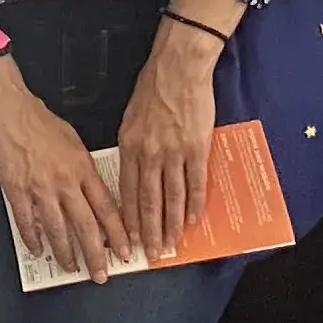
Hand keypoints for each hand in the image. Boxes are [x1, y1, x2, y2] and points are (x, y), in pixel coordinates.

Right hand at [0, 65, 131, 279]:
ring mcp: (40, 188)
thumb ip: (83, 169)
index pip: (106, 208)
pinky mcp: (16, 190)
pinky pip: (27, 222)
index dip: (117, 234)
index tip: (124, 251)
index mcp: (82, 168)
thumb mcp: (72, 141)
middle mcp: (65, 182)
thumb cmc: (38, 119)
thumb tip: (90, 193)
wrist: (7, 109)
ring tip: (71, 268)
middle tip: (101, 274)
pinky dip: (33, 238)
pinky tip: (38, 250)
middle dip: (95, 255)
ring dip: (66, 253)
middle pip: (86, 226)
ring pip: (58, 230)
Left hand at [113, 22, 221, 260]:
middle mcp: (148, 154)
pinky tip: (192, 221)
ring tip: (171, 245)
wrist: (178, 68)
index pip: (126, 192)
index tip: (127, 240)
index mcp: (128, 147)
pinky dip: (193, 204)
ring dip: (171, 224)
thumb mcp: (130, 120)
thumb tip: (133, 174)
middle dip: (148, 232)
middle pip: (148, 202)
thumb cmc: (152, 90)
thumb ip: (131, 149)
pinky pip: (195, 183)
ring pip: (171, 198)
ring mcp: (173, 153)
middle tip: (150, 254)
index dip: (127, 219)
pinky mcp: (196, 148)